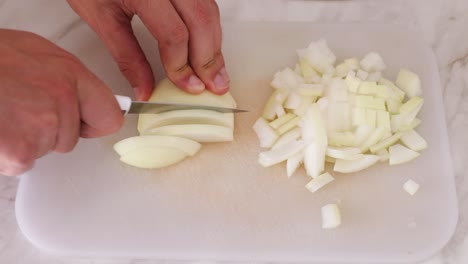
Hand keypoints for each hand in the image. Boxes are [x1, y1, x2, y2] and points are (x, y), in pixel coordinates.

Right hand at [0, 29, 122, 175]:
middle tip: (20, 108)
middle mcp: (62, 101)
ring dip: (25, 139)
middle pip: (70, 138)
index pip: (110, 116)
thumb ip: (66, 78)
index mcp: (70, 75)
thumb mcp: (36, 53)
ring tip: (4, 114)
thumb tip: (84, 98)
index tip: (87, 123)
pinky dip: (7, 154)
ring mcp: (41, 128)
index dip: (94, 123)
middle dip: (49, 130)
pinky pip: (22, 163)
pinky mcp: (19, 151)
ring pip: (44, 150)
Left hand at [67, 0, 229, 99]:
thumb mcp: (102, 18)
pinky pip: (208, 4)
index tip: (186, 85)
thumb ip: (126, 56)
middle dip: (208, 60)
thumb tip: (144, 87)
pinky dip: (211, 30)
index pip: (173, 34)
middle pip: (200, 22)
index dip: (182, 65)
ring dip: (215, 46)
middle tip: (213, 86)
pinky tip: (210, 48)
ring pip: (210, 12)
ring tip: (216, 73)